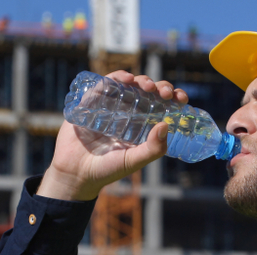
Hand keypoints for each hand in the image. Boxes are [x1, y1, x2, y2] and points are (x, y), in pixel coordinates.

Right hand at [38, 71, 188, 200]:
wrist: (76, 174)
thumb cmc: (106, 170)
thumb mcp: (133, 161)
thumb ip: (152, 149)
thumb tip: (166, 126)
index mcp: (140, 125)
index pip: (160, 106)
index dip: (172, 98)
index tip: (181, 98)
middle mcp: (127, 112)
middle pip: (147, 92)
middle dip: (159, 87)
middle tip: (165, 93)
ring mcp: (109, 106)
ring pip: (129, 85)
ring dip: (141, 80)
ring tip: (148, 86)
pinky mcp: (91, 102)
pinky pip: (104, 85)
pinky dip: (116, 78)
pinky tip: (126, 80)